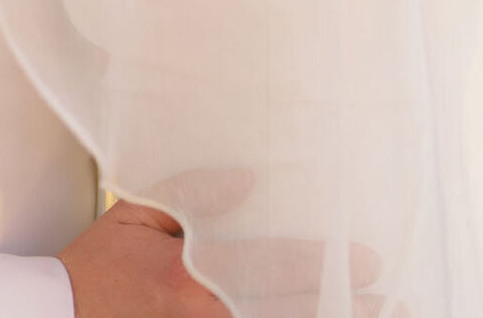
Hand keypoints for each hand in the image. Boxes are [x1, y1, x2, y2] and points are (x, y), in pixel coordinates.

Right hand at [60, 197, 394, 317]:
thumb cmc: (97, 268)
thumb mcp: (134, 215)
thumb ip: (190, 193)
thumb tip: (246, 179)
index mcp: (192, 280)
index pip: (274, 270)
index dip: (325, 267)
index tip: (367, 264)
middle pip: (288, 314)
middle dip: (342, 308)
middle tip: (385, 301)